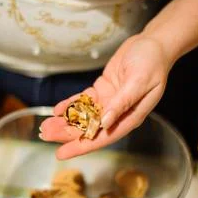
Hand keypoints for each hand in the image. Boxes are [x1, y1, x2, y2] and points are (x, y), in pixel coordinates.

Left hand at [40, 35, 172, 158]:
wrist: (152, 44)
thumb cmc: (152, 63)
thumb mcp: (139, 81)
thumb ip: (123, 102)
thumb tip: (105, 123)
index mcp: (130, 117)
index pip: (103, 137)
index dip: (81, 146)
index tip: (61, 153)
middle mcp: (117, 114)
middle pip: (89, 129)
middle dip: (66, 133)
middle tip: (45, 135)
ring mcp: (108, 102)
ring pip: (83, 116)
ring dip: (65, 121)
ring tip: (45, 125)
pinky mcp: (102, 91)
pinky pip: (83, 101)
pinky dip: (70, 105)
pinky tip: (57, 110)